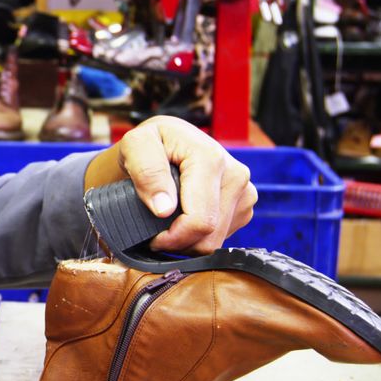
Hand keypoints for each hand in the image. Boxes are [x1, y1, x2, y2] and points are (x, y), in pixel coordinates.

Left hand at [96, 115, 256, 253]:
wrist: (166, 138)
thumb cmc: (150, 140)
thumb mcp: (136, 144)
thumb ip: (147, 172)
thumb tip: (164, 209)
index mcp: (211, 159)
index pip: (199, 221)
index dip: (171, 238)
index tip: (150, 235)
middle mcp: (235, 176)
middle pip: (209, 236)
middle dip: (177, 242)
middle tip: (154, 230)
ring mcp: (244, 192)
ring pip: (215, 242)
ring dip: (186, 241)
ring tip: (167, 221)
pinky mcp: (244, 206)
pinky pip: (221, 238)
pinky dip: (198, 236)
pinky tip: (183, 218)